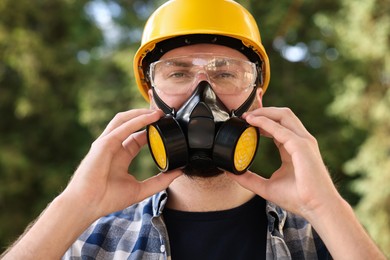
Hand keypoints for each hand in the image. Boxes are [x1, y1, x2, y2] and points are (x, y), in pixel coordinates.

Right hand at [62, 109, 181, 218]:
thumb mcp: (140, 189)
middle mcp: (113, 146)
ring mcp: (106, 143)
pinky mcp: (103, 144)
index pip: (137, 137)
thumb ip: (160, 181)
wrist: (88, 205)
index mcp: (121, 156)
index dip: (151, 130)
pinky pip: (122, 128)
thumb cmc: (107, 199)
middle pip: (130, 124)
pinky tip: (149, 117)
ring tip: (158, 112)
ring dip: (141, 114)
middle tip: (164, 115)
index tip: (167, 127)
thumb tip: (179, 172)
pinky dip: (136, 121)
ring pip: (124, 120)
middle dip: (146, 117)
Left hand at [228, 107, 339, 217]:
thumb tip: (231, 173)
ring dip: (264, 113)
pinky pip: (281, 129)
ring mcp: (303, 142)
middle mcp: (301, 141)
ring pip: (284, 115)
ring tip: (248, 116)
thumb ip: (249, 178)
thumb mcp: (267, 187)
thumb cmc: (299, 199)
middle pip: (282, 115)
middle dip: (263, 111)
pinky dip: (266, 123)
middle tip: (244, 115)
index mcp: (294, 148)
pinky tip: (253, 122)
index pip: (278, 126)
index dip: (262, 121)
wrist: (318, 208)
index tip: (246, 122)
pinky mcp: (302, 146)